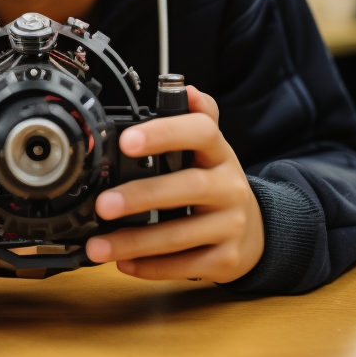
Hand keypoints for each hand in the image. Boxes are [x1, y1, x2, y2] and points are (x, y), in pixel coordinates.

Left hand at [85, 87, 263, 282]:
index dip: (165, 133)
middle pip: (188, 187)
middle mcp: (229, 186)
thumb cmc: (216, 183)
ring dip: (135, 242)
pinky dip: (151, 267)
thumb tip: (186, 89)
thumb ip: (194, 118)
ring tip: (99, 246)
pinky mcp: (227, 261)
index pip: (201, 131)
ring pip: (181, 235)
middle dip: (141, 196)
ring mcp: (231, 225)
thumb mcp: (209, 149)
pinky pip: (185, 266)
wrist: (256, 231)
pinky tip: (123, 264)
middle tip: (103, 204)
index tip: (126, 140)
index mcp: (219, 153)